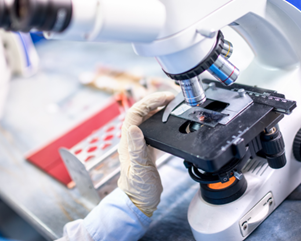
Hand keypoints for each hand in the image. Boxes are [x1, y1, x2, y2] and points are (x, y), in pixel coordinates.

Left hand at [118, 92, 174, 216]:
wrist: (139, 203)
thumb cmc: (137, 189)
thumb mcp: (139, 168)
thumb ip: (137, 148)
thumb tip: (134, 128)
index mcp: (128, 141)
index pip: (135, 113)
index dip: (149, 101)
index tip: (164, 97)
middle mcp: (132, 140)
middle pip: (141, 113)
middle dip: (155, 101)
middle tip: (172, 97)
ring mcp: (140, 144)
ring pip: (148, 120)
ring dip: (159, 110)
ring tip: (173, 105)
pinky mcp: (148, 150)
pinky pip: (154, 130)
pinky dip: (163, 122)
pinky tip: (171, 122)